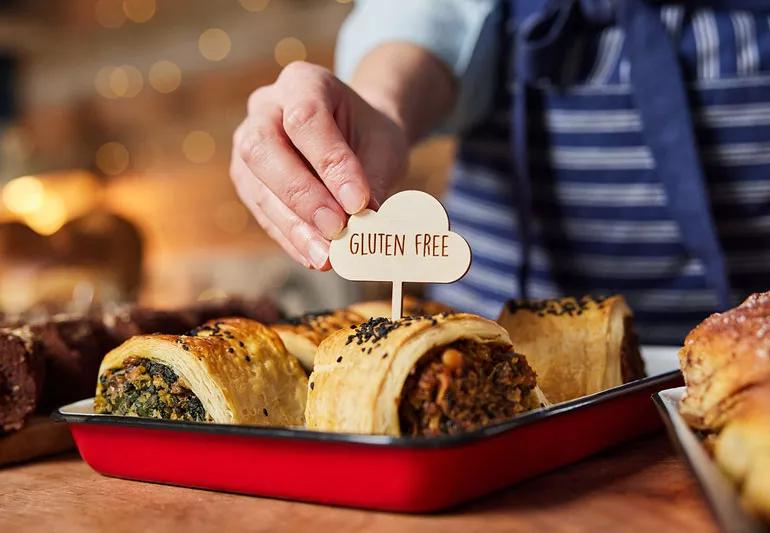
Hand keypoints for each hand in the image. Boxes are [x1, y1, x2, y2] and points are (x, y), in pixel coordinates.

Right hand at [230, 61, 407, 269]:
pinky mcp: (248, 180)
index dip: (331, 164)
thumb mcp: (384, 147)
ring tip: (327, 257)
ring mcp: (248, 143)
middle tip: (336, 230)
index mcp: (302, 81)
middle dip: (301, 195)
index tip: (360, 203)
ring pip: (256, 184)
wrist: (355, 137)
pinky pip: (261, 211)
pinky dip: (290, 237)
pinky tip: (314, 256)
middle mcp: (265, 107)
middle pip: (264, 148)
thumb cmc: (370, 135)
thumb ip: (373, 181)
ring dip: (293, 226)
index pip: (306, 119)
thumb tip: (367, 229)